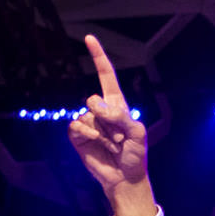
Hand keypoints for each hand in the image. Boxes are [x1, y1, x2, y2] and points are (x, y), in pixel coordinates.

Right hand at [68, 34, 157, 215]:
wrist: (125, 177)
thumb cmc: (135, 155)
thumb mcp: (137, 133)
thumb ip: (121, 116)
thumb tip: (96, 106)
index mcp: (117, 105)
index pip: (106, 76)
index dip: (98, 57)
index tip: (90, 38)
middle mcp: (100, 111)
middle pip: (93, 99)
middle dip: (107, 119)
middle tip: (119, 137)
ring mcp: (88, 122)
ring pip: (87, 117)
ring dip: (102, 134)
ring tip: (112, 146)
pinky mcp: (78, 136)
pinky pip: (76, 127)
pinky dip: (88, 135)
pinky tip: (96, 145)